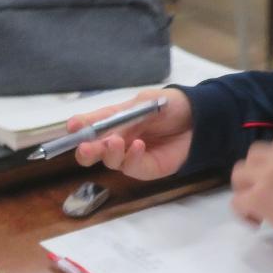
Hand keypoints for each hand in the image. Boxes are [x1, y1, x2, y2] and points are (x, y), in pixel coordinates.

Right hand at [67, 89, 192, 178]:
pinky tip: (137, 145)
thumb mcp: (138, 103)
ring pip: (109, 161)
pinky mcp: (146, 169)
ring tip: (115, 141)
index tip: (71, 130)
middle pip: (92, 153)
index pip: (87, 130)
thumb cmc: (168, 105)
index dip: (77, 132)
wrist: (200, 116)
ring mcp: (130, 157)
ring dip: (108, 153)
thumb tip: (74, 123)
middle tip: (85, 147)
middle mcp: (117, 142)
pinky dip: (131, 157)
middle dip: (86, 151)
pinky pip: (132, 168)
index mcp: (112, 123)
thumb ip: (111, 116)